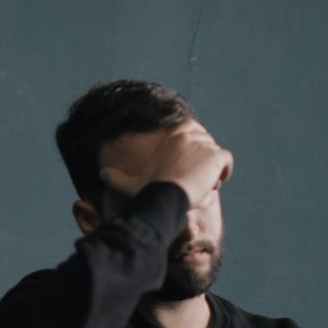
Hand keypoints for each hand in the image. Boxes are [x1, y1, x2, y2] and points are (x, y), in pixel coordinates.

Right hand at [99, 122, 233, 207]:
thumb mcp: (131, 183)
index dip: (193, 147)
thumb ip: (117, 177)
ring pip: (215, 155)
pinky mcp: (216, 155)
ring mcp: (204, 143)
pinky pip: (226, 161)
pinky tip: (213, 184)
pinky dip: (224, 172)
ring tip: (201, 186)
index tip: (189, 166)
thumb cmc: (148, 191)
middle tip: (194, 181)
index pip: (191, 130)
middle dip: (203, 161)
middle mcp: (189, 134)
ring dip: (212, 170)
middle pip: (206, 144)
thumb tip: (100, 174)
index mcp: (172, 136)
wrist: (165, 196)